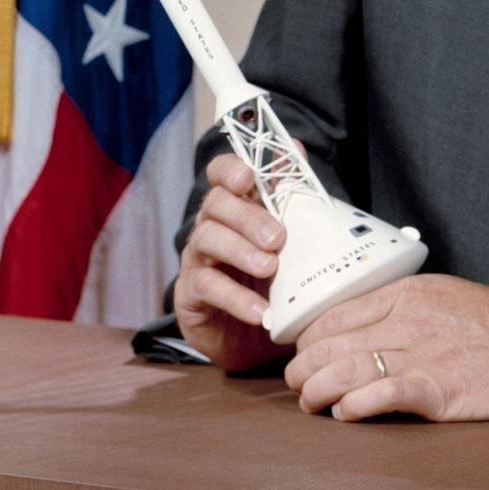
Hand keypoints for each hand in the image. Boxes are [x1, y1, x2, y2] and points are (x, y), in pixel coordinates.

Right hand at [172, 152, 286, 374]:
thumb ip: (289, 197)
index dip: (231, 169)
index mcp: (235, 207)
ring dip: (241, 251)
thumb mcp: (289, 240)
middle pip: (216, 204)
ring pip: (207, 238)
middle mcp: (211, 226)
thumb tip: (297, 150)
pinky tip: (260, 310)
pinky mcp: (190, 294)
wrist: (254, 339)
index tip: (249, 178)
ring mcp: (197, 259)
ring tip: (270, 267)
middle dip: (248, 216)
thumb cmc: (271, 280)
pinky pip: (206, 287)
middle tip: (277, 237)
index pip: (221, 174)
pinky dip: (235, 297)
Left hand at [284, 275, 488, 421]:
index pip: (334, 313)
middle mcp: (406, 320)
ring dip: (315, 393)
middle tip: (298, 384)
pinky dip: (351, 409)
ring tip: (311, 405)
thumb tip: (366, 329)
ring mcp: (420, 355)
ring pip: (341, 372)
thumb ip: (405, 309)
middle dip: (302, 369)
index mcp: (407, 293)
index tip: (300, 353)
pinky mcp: (436, 391)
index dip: (307, 339)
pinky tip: (346, 415)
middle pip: (329, 344)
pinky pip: (376, 397)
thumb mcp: (447, 296)